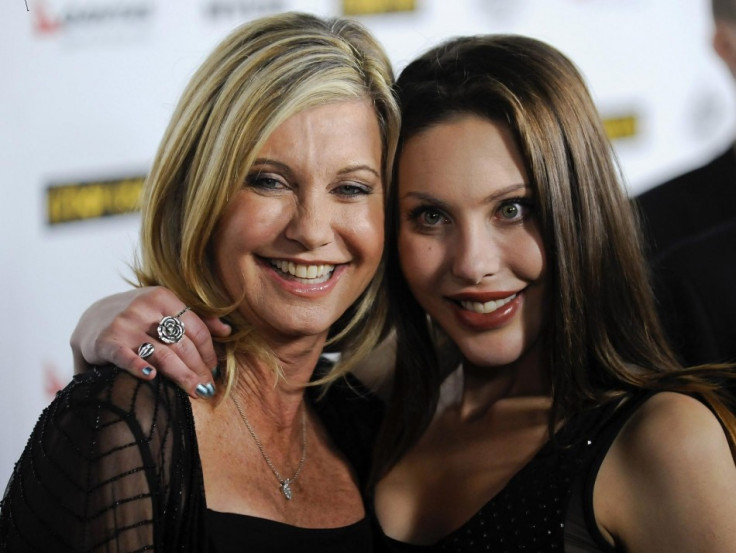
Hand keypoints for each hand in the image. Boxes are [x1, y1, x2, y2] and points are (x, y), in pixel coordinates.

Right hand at [70, 287, 230, 398]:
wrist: (92, 319)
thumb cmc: (138, 318)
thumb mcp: (164, 308)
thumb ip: (195, 318)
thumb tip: (227, 330)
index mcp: (162, 297)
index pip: (196, 328)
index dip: (208, 352)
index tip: (214, 370)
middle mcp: (144, 308)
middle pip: (182, 344)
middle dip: (199, 369)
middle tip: (208, 387)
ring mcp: (125, 325)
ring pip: (163, 355)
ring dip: (183, 377)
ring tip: (196, 392)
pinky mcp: (106, 342)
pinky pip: (126, 357)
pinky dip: (139, 367)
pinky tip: (152, 378)